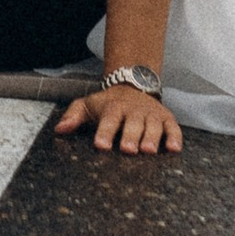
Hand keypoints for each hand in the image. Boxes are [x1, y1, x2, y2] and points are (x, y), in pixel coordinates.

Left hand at [55, 79, 184, 155]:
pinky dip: (175, 137)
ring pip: (153, 126)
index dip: (104, 132)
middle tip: (128, 149)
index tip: (100, 145)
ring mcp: (151, 114)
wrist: (132, 85)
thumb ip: (73, 116)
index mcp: (113, 108)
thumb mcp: (87, 105)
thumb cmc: (108, 103)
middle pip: (132, 124)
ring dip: (151, 137)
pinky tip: (174, 149)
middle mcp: (133, 111)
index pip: (108, 120)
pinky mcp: (167, 118)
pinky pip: (173, 128)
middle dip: (130, 136)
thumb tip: (59, 129)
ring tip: (148, 150)